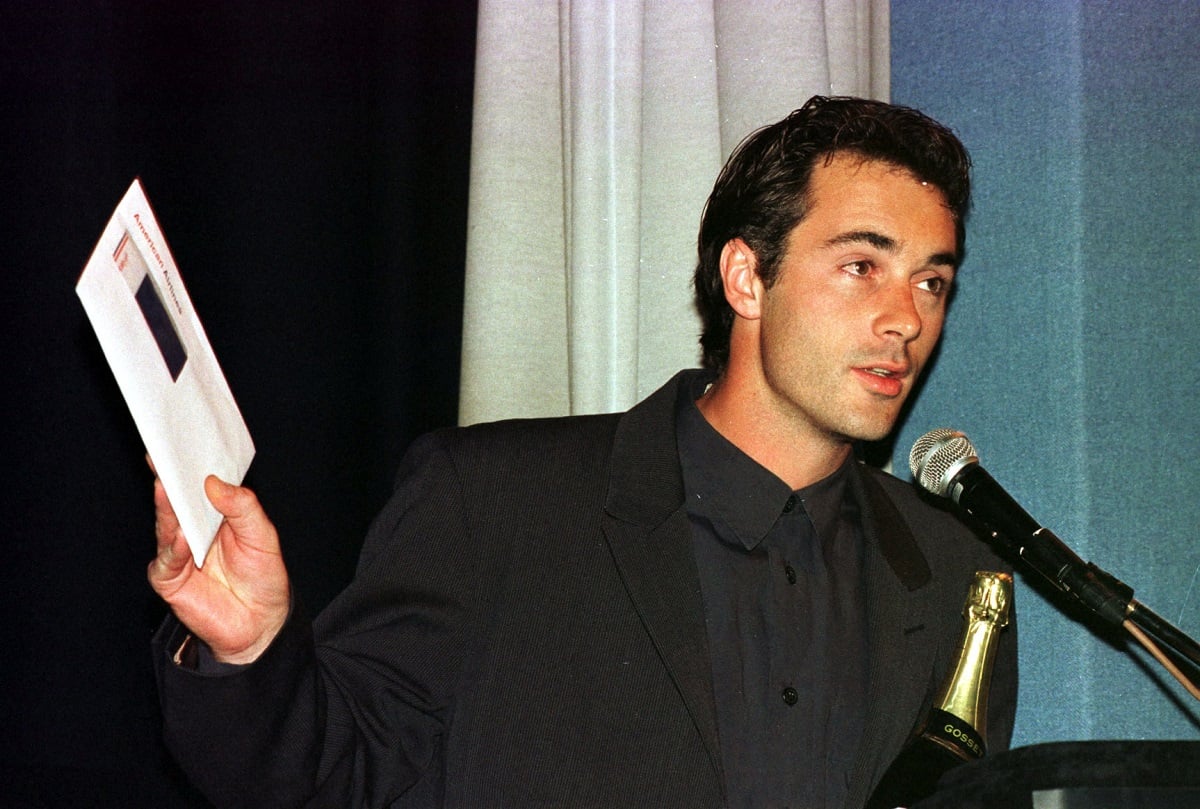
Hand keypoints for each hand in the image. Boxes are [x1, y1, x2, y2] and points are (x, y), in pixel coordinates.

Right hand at [149, 473, 290, 664]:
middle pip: (176, 501)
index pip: (196, 486)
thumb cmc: (263, 576)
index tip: (181, 444)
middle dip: (170, 480)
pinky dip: (174, 548)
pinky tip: (182, 537)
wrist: (262, 622)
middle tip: (163, 458)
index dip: (189, 466)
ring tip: (168, 489)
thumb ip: (242, 508)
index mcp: (214, 515)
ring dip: (167, 508)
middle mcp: (191, 530)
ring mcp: (178, 553)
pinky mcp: (170, 579)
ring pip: (166, 526)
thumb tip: (213, 483)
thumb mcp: (263, 535)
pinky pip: (167, 560)